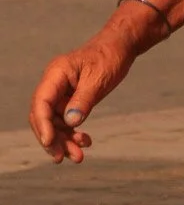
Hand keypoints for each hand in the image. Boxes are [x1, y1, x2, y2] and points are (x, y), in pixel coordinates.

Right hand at [29, 21, 140, 163]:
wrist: (121, 46)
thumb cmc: (110, 57)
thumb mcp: (99, 79)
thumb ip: (83, 100)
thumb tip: (70, 122)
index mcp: (56, 73)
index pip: (41, 102)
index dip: (43, 125)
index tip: (50, 143)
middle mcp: (54, 83)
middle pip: (44, 117)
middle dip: (52, 139)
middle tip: (63, 158)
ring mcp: (60, 92)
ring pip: (54, 123)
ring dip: (64, 141)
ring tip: (79, 156)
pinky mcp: (69, 99)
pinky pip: (65, 120)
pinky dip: (73, 133)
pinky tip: (85, 141)